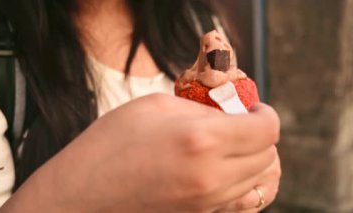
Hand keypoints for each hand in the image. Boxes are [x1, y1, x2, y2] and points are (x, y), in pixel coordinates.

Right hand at [0, 94, 279, 212]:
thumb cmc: (111, 144)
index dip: (267, 114)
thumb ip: (202, 108)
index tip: (254, 109)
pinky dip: (247, 184)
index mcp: (202, 140)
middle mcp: (213, 178)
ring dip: (256, 159)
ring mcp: (209, 205)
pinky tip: (228, 170)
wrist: (84, 195)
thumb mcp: (157, 107)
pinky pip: (244, 202)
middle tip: (241, 123)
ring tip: (235, 145)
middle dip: (261, 135)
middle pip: (268, 156)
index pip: (267, 130)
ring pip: (261, 182)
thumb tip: (229, 113)